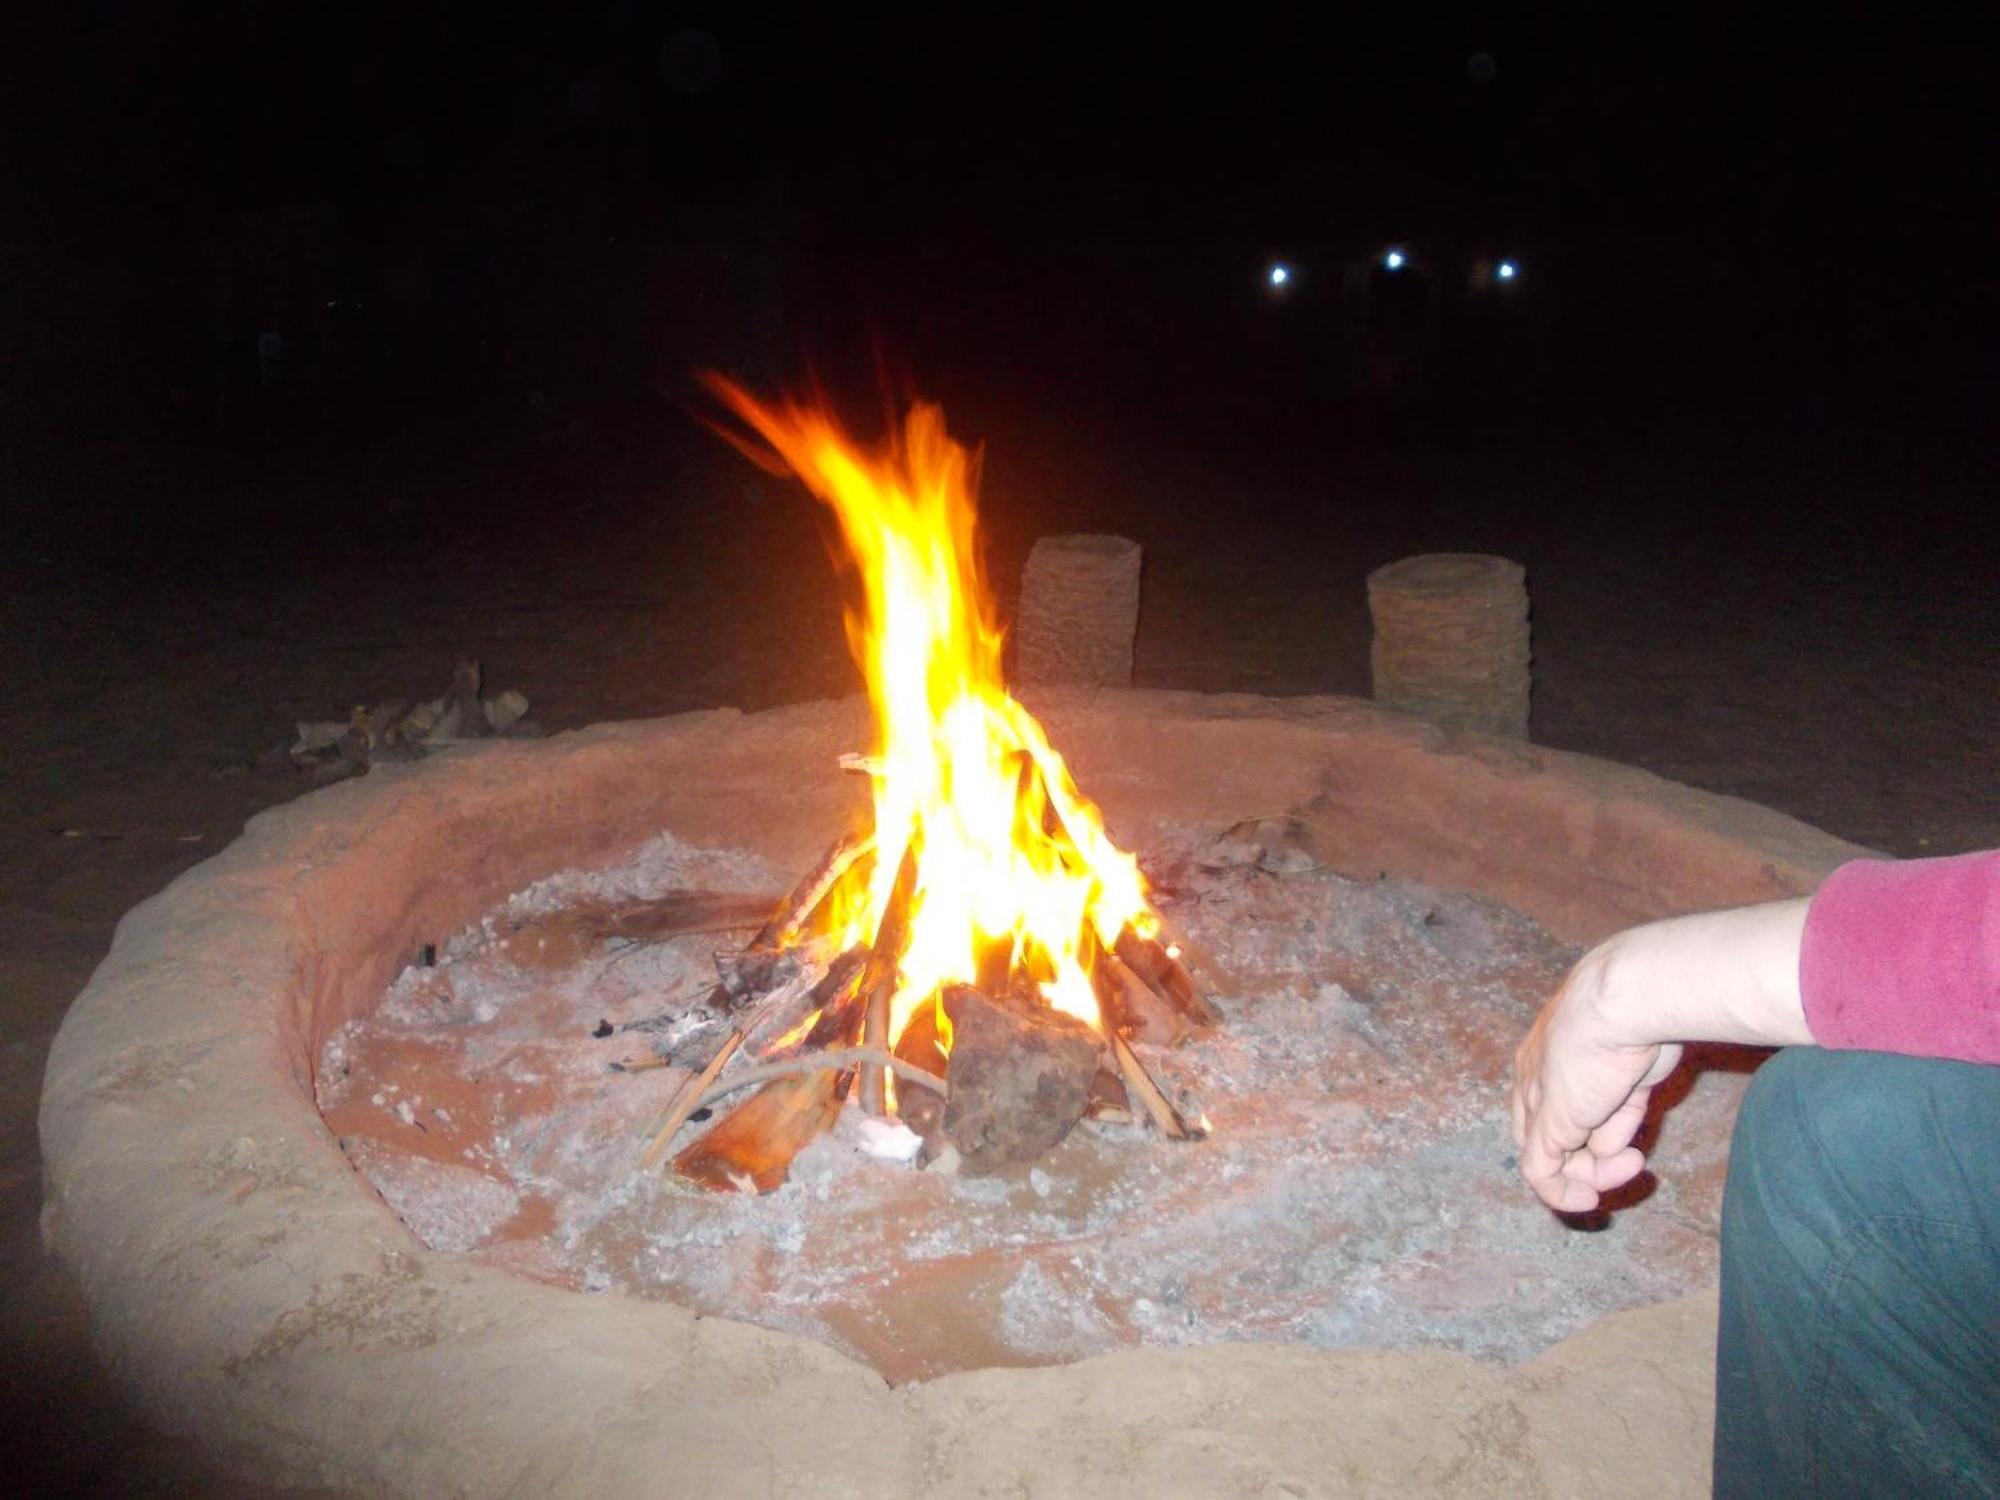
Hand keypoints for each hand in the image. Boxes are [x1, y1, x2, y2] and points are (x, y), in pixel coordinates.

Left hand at [1510, 898, 1809, 1213]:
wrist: (1626, 1001)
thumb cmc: (1639, 1019)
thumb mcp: (1631, 1069)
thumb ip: (1619, 1106)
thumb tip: (1611, 1144)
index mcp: (1549, 1053)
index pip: (1550, 1105)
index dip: (1581, 1134)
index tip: (1626, 1146)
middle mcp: (1536, 1077)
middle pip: (1549, 1135)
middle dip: (1587, 1160)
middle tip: (1631, 1165)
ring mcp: (1538, 1100)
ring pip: (1553, 1157)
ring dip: (1597, 1173)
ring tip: (1632, 1163)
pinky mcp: (1546, 1123)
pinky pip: (1540, 1172)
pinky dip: (1562, 1194)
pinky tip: (1591, 1198)